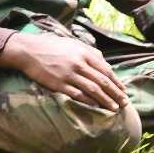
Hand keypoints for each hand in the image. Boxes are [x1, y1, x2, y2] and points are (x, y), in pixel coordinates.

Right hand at [0, 32, 128, 110]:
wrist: (29, 51)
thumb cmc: (52, 46)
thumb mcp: (73, 43)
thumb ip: (90, 51)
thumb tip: (104, 62)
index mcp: (85, 53)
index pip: (106, 70)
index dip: (117, 82)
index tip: (124, 91)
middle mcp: (79, 63)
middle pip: (102, 82)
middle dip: (115, 94)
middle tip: (124, 103)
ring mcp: (69, 74)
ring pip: (93, 90)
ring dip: (106, 101)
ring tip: (114, 108)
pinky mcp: (59, 84)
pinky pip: (78, 95)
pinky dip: (89, 102)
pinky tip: (96, 107)